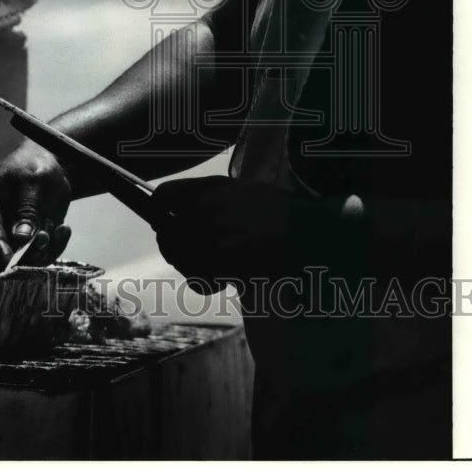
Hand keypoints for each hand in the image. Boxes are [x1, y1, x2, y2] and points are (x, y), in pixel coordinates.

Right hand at [0, 138, 71, 271]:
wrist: (45, 167)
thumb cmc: (33, 167)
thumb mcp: (33, 182)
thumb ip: (27, 209)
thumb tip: (21, 238)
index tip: (8, 260)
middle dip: (26, 252)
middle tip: (46, 235)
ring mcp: (4, 238)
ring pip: (20, 262)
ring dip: (43, 248)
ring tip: (54, 223)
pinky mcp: (23, 246)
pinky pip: (37, 258)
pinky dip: (53, 248)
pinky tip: (62, 229)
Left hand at [152, 176, 355, 289]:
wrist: (312, 233)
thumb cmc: (285, 216)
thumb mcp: (246, 192)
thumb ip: (213, 199)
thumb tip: (179, 213)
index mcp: (213, 187)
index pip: (164, 196)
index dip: (160, 214)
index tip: (166, 226)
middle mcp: (207, 206)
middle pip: (167, 235)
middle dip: (176, 251)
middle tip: (196, 260)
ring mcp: (213, 231)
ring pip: (180, 259)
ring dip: (192, 270)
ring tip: (217, 271)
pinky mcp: (222, 258)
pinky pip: (197, 277)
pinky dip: (207, 284)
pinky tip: (224, 282)